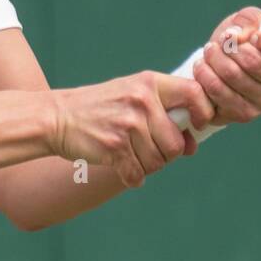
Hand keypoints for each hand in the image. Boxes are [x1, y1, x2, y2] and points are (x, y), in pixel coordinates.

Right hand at [51, 70, 216, 186]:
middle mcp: (141, 101)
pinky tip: (122, 168)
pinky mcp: (114, 147)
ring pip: (158, 162)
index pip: (194, 93)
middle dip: (166, 153)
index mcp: (149, 83)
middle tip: (148, 148)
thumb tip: (192, 145)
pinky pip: (138, 174)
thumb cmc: (98, 108)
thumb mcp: (131, 95)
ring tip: (130, 154)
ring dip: (146, 166)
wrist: (56, 117)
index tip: (196, 125)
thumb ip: (163, 113)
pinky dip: (132, 177)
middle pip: (176, 142)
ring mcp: (127, 125)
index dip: (203, 112)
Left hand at [191, 6, 260, 125]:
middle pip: (254, 62)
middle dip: (230, 46)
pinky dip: (205, 75)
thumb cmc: (242, 44)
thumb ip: (248, 20)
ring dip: (214, 58)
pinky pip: (217, 93)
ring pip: (232, 75)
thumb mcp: (249, 23)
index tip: (253, 35)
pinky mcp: (243, 115)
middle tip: (221, 41)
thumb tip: (239, 36)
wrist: (221, 68)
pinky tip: (203, 67)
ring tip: (210, 51)